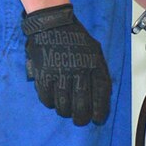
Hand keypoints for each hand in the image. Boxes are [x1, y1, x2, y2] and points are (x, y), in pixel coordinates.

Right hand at [22, 4, 112, 125]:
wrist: (52, 24)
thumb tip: (99, 95)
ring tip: (66, 112)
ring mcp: (60, 74)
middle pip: (82, 104)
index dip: (100, 110)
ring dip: (65, 111)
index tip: (98, 119)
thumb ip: (98, 70)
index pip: (101, 94)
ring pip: (63, 104)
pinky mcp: (44, 75)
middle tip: (80, 121)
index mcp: (94, 65)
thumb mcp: (94, 51)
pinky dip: (50, 103)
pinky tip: (52, 102)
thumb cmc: (75, 38)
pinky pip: (47, 98)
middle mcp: (79, 71)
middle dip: (81, 117)